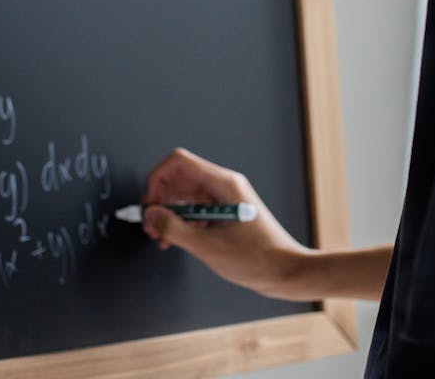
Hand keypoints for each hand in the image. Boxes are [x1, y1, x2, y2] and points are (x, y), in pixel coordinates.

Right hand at [141, 146, 310, 298]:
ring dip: (169, 213)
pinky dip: (182, 221)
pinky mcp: (226, 212)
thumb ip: (174, 229)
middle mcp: (224, 185)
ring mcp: (225, 198)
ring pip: (186, 194)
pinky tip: (175, 240)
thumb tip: (151, 215)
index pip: (179, 162)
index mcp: (223, 184)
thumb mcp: (208, 246)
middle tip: (149, 225)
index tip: (148, 204)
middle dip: (160, 199)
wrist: (286, 271)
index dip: (157, 178)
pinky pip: (196, 208)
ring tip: (159, 237)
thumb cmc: (256, 259)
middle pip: (180, 178)